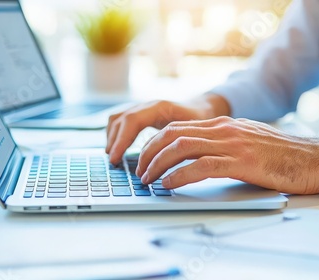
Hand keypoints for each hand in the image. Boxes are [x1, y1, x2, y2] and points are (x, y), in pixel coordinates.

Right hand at [106, 95, 230, 163]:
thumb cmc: (203, 118)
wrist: (205, 106)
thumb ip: (183, 142)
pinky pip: (122, 121)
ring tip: (113, 156)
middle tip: (113, 162)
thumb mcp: (198, 129)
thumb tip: (168, 161)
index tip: (116, 158)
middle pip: (121, 119)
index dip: (121, 140)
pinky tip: (118, 148)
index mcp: (161, 107)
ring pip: (118, 118)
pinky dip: (116, 134)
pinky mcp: (142, 115)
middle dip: (114, 141)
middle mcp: (148, 105)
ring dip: (112, 137)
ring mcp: (143, 109)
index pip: (133, 121)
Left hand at [136, 116, 318, 194]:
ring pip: (182, 147)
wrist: (315, 158)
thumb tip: (196, 157)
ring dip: (158, 164)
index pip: (177, 128)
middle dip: (149, 152)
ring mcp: (232, 144)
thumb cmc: (282, 154)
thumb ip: (222, 144)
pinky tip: (169, 184)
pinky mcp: (242, 161)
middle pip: (172, 135)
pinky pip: (202, 166)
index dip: (155, 143)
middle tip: (140, 171)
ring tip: (148, 179)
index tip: (144, 158)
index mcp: (222, 124)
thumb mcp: (246, 141)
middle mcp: (224, 129)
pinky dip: (180, 175)